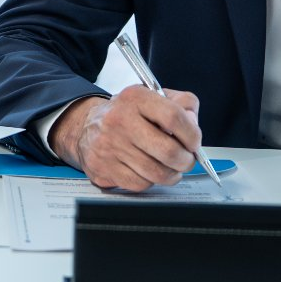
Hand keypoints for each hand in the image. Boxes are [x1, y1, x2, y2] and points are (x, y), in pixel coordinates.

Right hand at [50, 85, 202, 191]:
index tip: (194, 142)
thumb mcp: (153, 96)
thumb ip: (182, 104)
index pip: (173, 117)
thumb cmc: (127, 114)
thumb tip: (193, 126)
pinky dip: (150, 181)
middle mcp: (119, 120)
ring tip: (170, 167)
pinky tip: (147, 171)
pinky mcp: (103, 168)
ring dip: (171, 174)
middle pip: (168, 150)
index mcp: (135, 98)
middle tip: (186, 159)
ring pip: (157, 173)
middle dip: (185, 160)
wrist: (86, 126)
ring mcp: (109, 146)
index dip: (191, 134)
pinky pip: (140, 184)